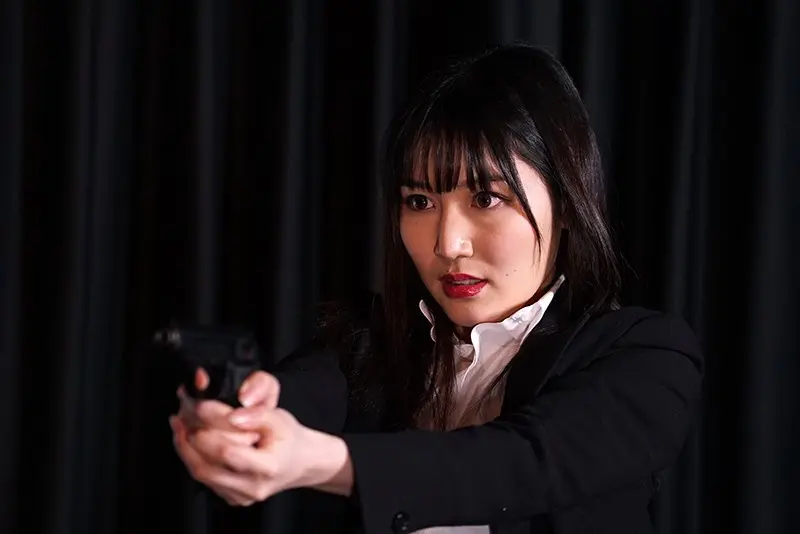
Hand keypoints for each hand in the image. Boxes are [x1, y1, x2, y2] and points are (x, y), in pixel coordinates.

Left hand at [171, 369, 286, 503]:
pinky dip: (193, 457)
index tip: (200, 407)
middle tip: (182, 416)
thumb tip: (232, 416)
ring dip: (185, 448)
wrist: (300, 462)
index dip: (210, 429)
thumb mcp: (278, 418)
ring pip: (201, 474)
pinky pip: (205, 479)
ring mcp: (241, 496)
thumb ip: (256, 414)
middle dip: (189, 439)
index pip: (228, 452)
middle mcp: (253, 487)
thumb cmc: (288, 438)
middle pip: (207, 467)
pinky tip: (190, 439)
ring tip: (180, 425)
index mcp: (268, 467)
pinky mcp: (232, 497)